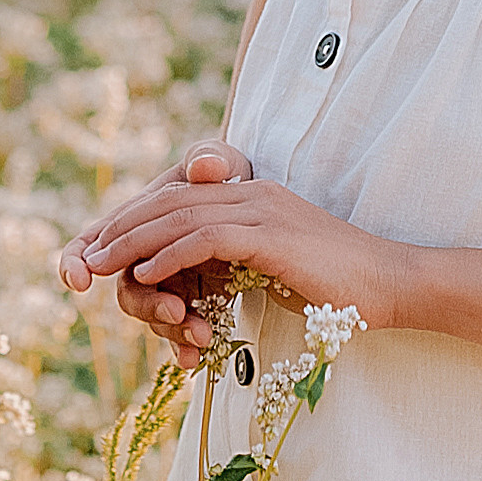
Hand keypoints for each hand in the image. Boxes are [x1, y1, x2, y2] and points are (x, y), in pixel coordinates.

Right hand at [60, 142, 251, 351]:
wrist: (266, 209)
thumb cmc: (233, 176)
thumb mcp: (227, 162)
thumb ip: (211, 158)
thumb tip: (204, 165)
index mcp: (143, 220)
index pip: (94, 242)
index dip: (75, 261)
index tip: (80, 281)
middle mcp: (149, 256)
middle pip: (128, 288)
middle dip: (146, 304)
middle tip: (176, 310)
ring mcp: (171, 284)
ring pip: (155, 315)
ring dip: (173, 329)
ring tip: (205, 336)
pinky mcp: (195, 304)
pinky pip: (181, 332)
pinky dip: (185, 347)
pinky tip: (196, 358)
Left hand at [66, 161, 400, 353]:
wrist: (393, 284)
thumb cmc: (343, 287)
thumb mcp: (281, 268)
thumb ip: (243, 264)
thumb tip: (205, 285)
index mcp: (255, 197)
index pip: (183, 196)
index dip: (140, 216)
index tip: (108, 242)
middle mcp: (254, 193)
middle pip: (172, 199)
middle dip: (125, 224)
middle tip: (88, 250)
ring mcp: (263, 210)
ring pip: (181, 216)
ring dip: (134, 240)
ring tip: (101, 264)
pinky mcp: (271, 235)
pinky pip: (206, 238)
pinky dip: (170, 255)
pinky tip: (146, 274)